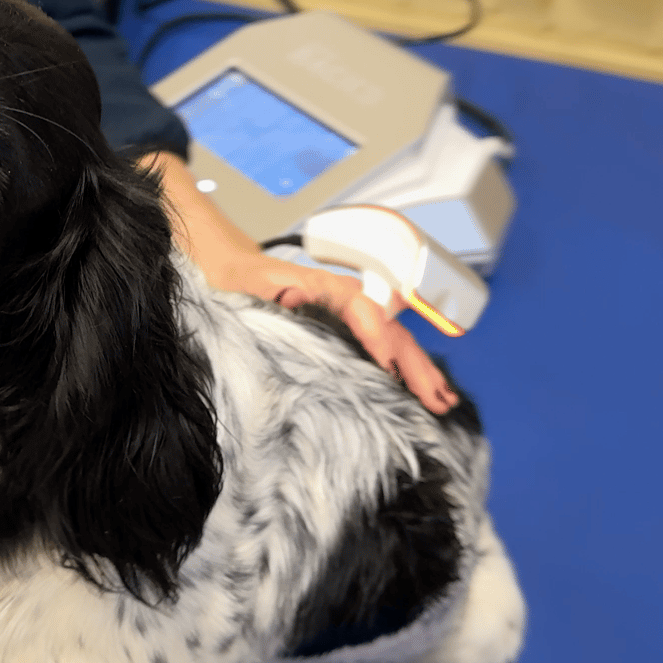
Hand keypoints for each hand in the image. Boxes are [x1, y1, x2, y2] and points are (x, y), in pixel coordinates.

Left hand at [140, 151, 457, 414]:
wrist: (220, 261)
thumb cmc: (227, 276)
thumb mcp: (238, 285)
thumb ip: (264, 290)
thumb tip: (292, 296)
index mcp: (314, 286)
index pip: (357, 306)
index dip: (374, 332)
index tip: (387, 363)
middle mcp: (336, 296)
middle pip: (386, 325)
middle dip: (413, 362)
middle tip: (436, 398)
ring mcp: (341, 311)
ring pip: (389, 337)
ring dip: (417, 368)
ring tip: (442, 401)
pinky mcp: (338, 327)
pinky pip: (377, 345)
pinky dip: (400, 367)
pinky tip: (414, 390)